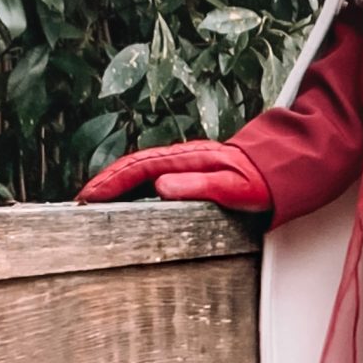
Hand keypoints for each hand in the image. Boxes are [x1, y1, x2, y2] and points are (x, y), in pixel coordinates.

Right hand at [76, 140, 271, 211]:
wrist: (283, 167)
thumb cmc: (262, 179)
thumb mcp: (233, 186)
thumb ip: (199, 186)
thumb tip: (161, 186)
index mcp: (188, 159)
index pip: (139, 168)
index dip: (111, 182)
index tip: (89, 197)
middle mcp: (182, 159)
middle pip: (133, 167)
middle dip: (104, 183)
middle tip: (80, 202)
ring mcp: (185, 166)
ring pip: (140, 172)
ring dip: (115, 185)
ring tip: (93, 203)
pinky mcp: (189, 174)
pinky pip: (152, 178)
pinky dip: (132, 187)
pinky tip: (126, 201)